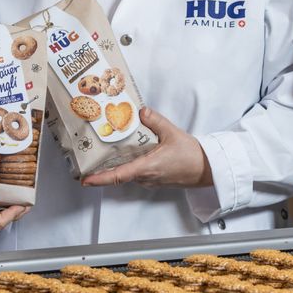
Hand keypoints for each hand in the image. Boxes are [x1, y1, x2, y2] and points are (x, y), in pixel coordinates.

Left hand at [82, 107, 212, 188]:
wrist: (207, 169)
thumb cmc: (192, 155)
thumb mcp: (172, 133)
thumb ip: (155, 120)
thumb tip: (141, 111)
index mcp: (146, 168)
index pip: (118, 176)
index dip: (100, 179)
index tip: (85, 180)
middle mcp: (145, 177)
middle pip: (118, 175)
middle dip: (103, 169)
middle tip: (89, 160)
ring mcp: (150, 181)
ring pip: (128, 174)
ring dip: (117, 166)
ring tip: (105, 153)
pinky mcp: (155, 180)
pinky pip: (137, 173)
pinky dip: (129, 165)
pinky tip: (128, 153)